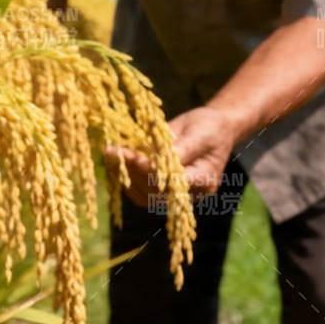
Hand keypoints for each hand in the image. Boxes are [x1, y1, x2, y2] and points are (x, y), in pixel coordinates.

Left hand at [102, 106, 241, 206]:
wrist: (215, 130)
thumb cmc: (209, 128)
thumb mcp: (199, 132)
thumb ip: (181, 148)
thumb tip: (156, 159)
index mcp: (204, 179)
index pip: (174, 182)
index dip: (151, 171)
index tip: (132, 155)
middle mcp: (189, 194)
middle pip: (155, 191)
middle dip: (132, 170)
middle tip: (112, 151)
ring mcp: (174, 195)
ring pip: (144, 195)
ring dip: (124, 175)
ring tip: (109, 154)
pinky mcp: (161, 191)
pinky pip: (140, 192)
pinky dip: (125, 178)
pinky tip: (113, 161)